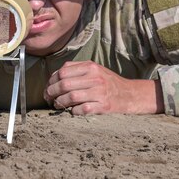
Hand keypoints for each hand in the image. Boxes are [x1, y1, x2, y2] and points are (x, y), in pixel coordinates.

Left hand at [44, 61, 163, 114]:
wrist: (131, 95)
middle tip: (48, 98)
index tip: (48, 88)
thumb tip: (54, 77)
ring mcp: (99, 92)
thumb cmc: (109, 83)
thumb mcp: (95, 70)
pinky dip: (73, 111)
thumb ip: (77, 70)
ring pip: (70, 97)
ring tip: (57, 105)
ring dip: (59, 103)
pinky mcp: (103, 106)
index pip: (62, 72)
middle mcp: (95, 78)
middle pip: (63, 84)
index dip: (51, 81)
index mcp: (91, 66)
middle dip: (51, 92)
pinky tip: (72, 111)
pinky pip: (81, 109)